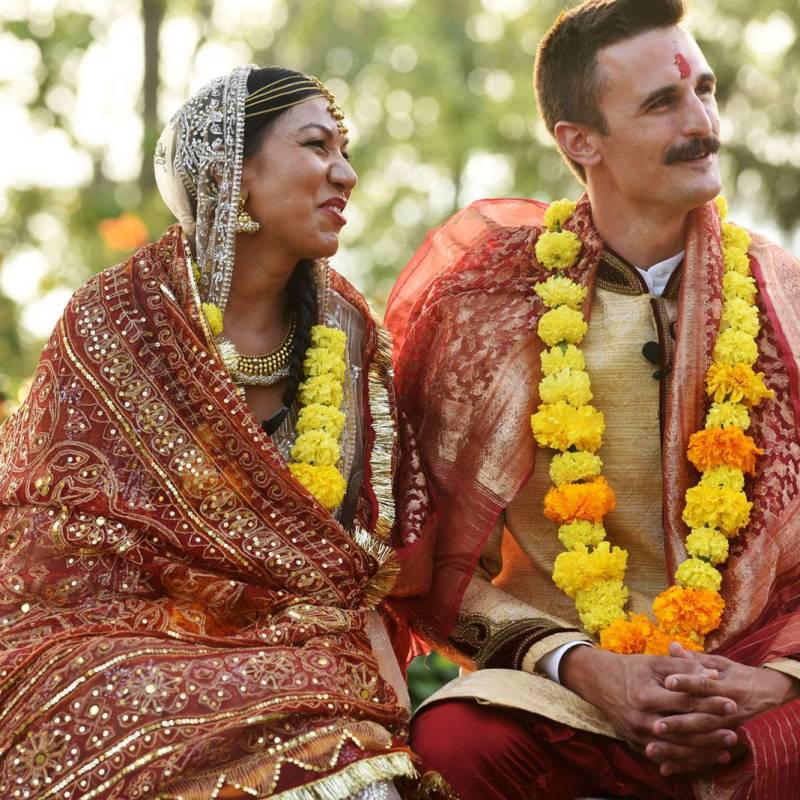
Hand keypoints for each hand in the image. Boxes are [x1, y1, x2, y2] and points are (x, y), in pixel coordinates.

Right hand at [560, 646, 736, 773]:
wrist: (599, 682)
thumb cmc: (630, 669)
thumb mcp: (655, 662)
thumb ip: (683, 667)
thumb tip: (713, 673)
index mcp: (645, 696)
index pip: (685, 703)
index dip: (710, 703)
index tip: (732, 703)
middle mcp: (641, 719)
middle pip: (684, 730)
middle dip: (712, 730)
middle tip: (735, 728)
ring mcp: (638, 736)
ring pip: (679, 749)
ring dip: (706, 749)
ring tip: (728, 745)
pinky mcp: (637, 746)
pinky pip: (668, 758)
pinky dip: (690, 760)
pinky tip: (709, 757)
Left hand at [648, 644, 799, 776]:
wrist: (767, 693)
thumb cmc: (737, 674)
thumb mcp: (719, 663)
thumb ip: (694, 659)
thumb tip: (672, 646)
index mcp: (726, 688)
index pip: (705, 685)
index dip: (686, 682)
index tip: (666, 682)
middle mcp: (728, 712)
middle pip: (701, 719)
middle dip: (678, 724)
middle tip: (655, 725)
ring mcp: (727, 729)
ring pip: (700, 742)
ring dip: (676, 748)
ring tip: (651, 749)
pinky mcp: (724, 743)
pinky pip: (703, 757)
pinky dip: (684, 765)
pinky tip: (665, 769)